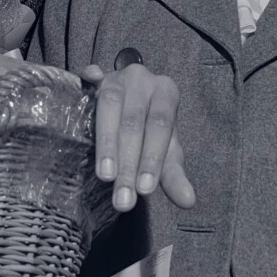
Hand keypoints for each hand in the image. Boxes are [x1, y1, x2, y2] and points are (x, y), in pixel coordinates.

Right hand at [82, 64, 194, 210]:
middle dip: (128, 163)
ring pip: (110, 104)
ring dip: (106, 143)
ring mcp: (117, 75)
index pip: (160, 127)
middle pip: (134, 121)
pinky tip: (88, 81)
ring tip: (105, 175)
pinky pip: (91, 75)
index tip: (144, 190)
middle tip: (122, 199)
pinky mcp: (95, 75)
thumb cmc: (150, 128)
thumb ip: (173, 174)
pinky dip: (89, 77)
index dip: (152, 158)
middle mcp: (143, 80)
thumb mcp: (164, 149)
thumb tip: (188, 201)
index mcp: (166, 93)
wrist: (133, 97)